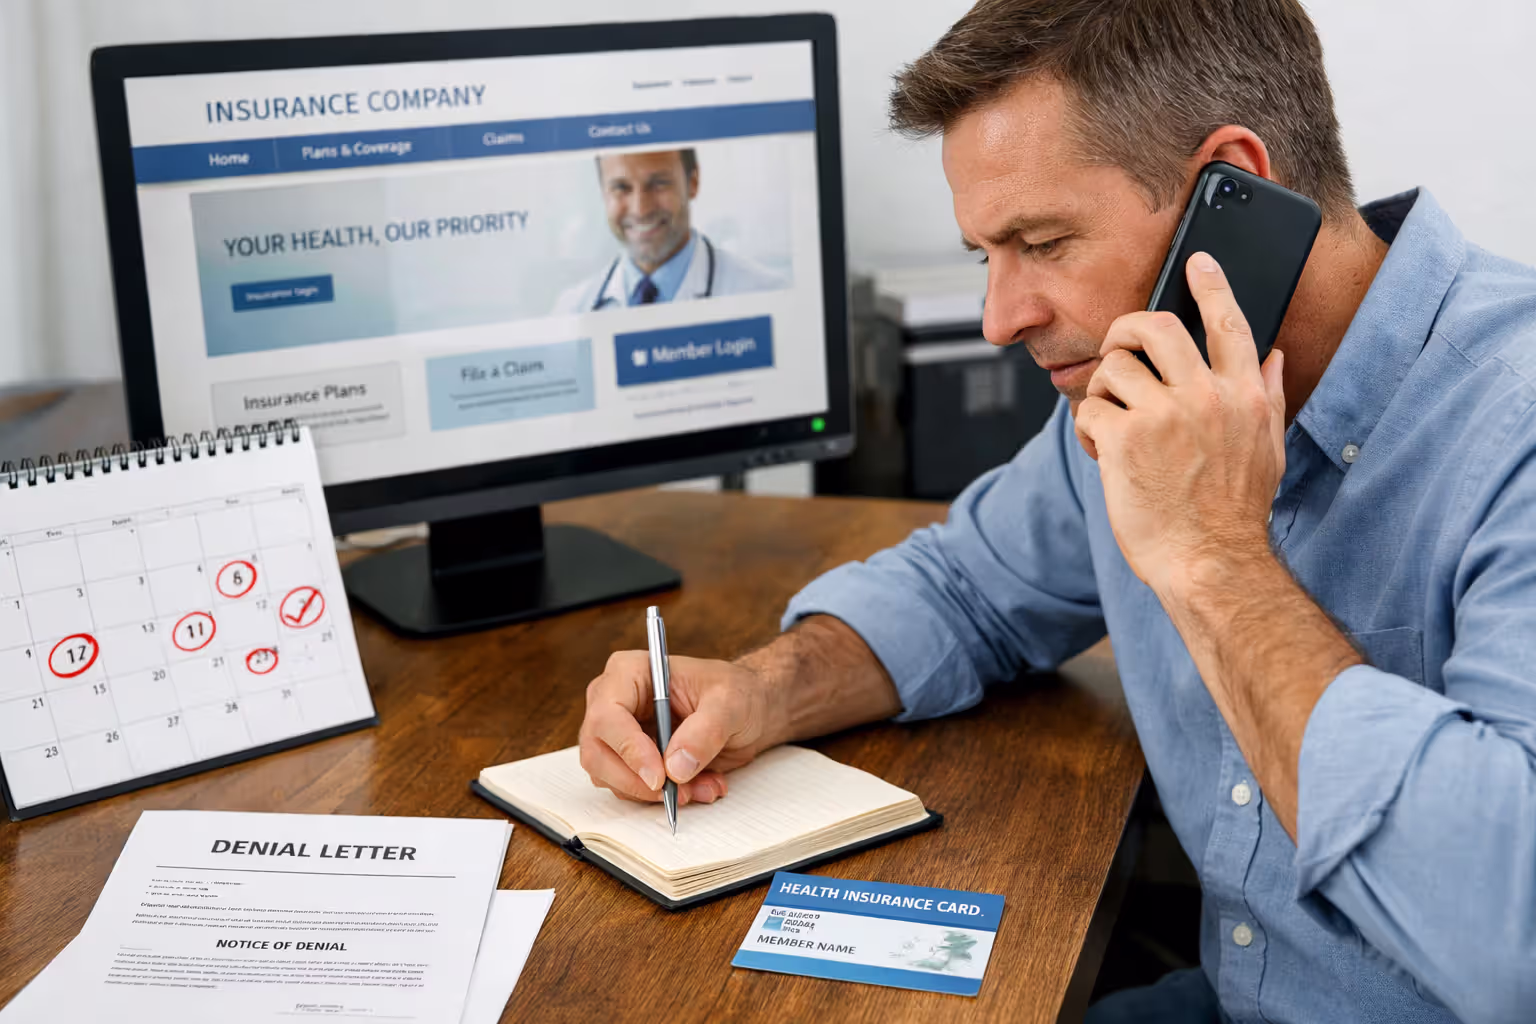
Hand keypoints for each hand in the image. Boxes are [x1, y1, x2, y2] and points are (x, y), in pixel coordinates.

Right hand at [578, 651, 783, 805]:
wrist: (748, 711)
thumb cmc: (736, 693)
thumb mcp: (731, 703)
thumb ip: (705, 731)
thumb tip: (675, 767)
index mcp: (630, 672)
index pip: (607, 715)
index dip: (628, 749)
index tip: (659, 776)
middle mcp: (614, 702)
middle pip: (597, 752)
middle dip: (637, 781)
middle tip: (678, 792)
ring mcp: (618, 734)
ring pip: (610, 778)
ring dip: (655, 793)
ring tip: (702, 784)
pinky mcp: (629, 761)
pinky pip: (631, 789)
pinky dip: (663, 797)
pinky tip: (698, 786)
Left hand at [1073, 252, 1286, 598]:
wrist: (1210, 562)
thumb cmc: (1234, 514)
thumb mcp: (1268, 450)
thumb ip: (1267, 397)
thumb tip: (1273, 356)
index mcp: (1245, 396)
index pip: (1230, 323)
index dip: (1212, 285)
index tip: (1198, 261)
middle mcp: (1205, 397)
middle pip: (1156, 326)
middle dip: (1126, 330)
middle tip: (1118, 349)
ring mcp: (1163, 416)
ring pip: (1113, 368)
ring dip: (1103, 392)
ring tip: (1111, 423)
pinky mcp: (1123, 440)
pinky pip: (1089, 409)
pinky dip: (1086, 429)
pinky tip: (1099, 451)